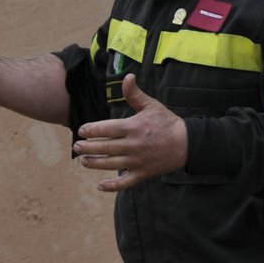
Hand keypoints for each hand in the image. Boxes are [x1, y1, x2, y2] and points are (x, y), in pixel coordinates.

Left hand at [73, 75, 187, 191]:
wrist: (187, 143)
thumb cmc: (167, 122)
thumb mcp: (151, 105)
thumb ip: (135, 94)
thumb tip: (127, 76)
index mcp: (133, 127)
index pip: (106, 129)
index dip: (92, 130)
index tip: (82, 131)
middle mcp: (133, 145)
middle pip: (104, 147)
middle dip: (88, 147)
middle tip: (76, 146)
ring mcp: (137, 161)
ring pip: (110, 164)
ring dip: (94, 164)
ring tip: (83, 161)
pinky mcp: (143, 173)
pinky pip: (125, 182)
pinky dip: (112, 186)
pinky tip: (100, 185)